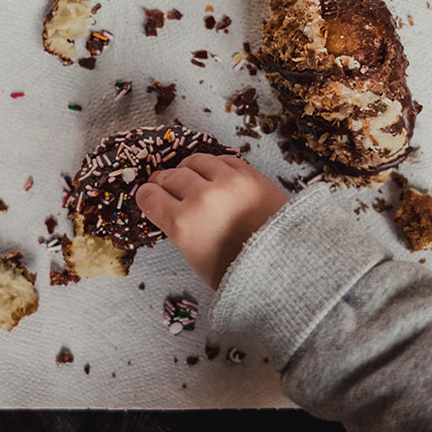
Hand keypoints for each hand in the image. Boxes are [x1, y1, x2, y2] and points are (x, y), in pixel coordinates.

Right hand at [135, 153, 287, 289]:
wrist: (285, 265)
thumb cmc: (239, 272)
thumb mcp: (196, 258)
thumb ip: (180, 230)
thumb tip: (171, 210)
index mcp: (183, 224)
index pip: (150, 197)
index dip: (146, 196)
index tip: (148, 196)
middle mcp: (201, 198)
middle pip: (169, 177)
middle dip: (163, 182)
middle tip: (163, 185)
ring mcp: (227, 182)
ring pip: (195, 161)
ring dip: (187, 169)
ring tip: (188, 176)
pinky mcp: (249, 174)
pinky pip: (222, 159)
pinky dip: (213, 166)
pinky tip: (213, 174)